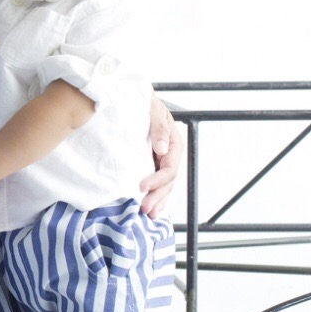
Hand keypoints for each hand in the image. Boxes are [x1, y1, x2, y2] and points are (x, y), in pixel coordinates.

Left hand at [139, 90, 181, 217]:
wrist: (136, 97)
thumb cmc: (144, 101)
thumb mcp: (153, 110)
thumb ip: (159, 128)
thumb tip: (162, 148)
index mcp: (174, 143)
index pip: (169, 168)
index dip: (157, 180)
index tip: (141, 187)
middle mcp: (171, 154)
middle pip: (168, 181)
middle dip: (157, 196)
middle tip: (145, 209)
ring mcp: (162, 160)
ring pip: (165, 185)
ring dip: (158, 200)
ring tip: (149, 215)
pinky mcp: (153, 163)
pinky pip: (157, 182)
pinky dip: (155, 195)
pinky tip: (152, 207)